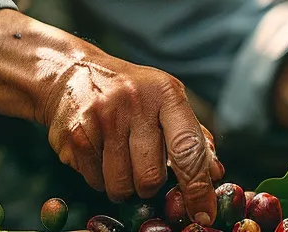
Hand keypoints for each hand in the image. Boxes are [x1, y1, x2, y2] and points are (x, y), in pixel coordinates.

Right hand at [35, 55, 225, 218]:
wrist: (71, 73)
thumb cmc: (131, 92)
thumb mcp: (166, 99)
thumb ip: (193, 136)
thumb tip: (215, 173)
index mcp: (166, 93)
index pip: (188, 148)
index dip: (198, 187)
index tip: (203, 213)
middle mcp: (135, 102)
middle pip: (151, 177)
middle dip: (150, 186)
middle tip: (143, 171)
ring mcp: (101, 118)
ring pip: (120, 186)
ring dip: (123, 186)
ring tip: (119, 160)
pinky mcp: (74, 135)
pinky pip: (95, 181)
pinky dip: (100, 179)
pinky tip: (98, 154)